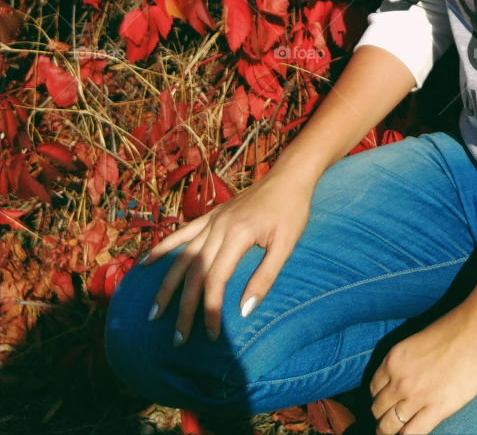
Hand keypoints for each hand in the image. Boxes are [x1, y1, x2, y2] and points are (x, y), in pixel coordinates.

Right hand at [137, 166, 312, 347]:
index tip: (211, 334)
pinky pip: (181, 233)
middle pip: (194, 272)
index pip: (216, 279)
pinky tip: (146, 263)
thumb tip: (243, 311)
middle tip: (177, 339)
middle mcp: (218, 226)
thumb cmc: (292, 211)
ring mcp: (212, 220)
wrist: (289, 176)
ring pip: (182, 256)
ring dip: (166, 285)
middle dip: (183, 307)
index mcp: (238, 235)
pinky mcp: (211, 215)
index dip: (210, 308)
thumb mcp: (286, 245)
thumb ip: (265, 277)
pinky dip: (162, 248)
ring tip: (154, 312)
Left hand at [369, 308, 476, 434]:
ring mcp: (416, 397)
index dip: (380, 397)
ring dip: (390, 431)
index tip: (387, 402)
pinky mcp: (436, 410)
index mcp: (394, 359)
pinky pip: (411, 434)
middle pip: (378, 409)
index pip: (374, 388)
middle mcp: (399, 380)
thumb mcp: (419, 340)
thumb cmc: (455, 328)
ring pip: (389, 426)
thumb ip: (409, 361)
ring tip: (396, 433)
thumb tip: (410, 375)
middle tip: (391, 419)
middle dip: (383, 415)